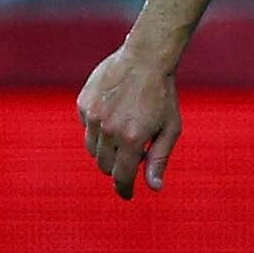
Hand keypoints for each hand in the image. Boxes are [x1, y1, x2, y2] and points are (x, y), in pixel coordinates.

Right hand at [79, 42, 181, 199]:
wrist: (145, 58)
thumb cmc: (162, 95)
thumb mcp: (170, 129)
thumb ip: (159, 159)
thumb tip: (154, 188)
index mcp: (131, 139)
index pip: (121, 177)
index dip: (124, 189)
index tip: (127, 194)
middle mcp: (108, 130)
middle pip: (105, 166)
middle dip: (117, 167)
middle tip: (131, 156)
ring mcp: (93, 116)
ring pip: (92, 150)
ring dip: (106, 149)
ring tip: (123, 132)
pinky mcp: (84, 104)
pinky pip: (86, 128)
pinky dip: (97, 128)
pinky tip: (113, 113)